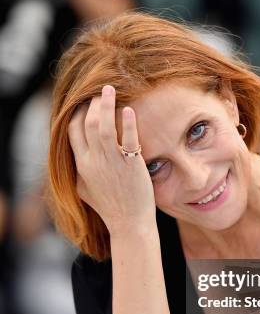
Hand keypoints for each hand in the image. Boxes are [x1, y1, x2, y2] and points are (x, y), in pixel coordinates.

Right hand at [68, 85, 155, 235]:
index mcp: (82, 165)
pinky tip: (128, 109)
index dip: (78, 113)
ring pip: (104, 126)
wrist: (129, 223)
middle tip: (99, 92)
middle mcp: (94, 161)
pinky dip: (128, 122)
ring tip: (110, 89)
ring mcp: (113, 162)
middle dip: (91, 104)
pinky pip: (129, 139)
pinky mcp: (131, 165)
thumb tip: (74, 157)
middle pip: (87, 124)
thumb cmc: (109, 208)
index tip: (85, 103)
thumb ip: (78, 171)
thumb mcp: (84, 189)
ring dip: (105, 105)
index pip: (73, 131)